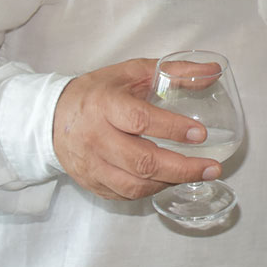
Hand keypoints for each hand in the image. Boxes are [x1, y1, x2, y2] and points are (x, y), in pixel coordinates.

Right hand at [52, 58, 221, 200]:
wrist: (52, 116)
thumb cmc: (99, 91)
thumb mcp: (134, 72)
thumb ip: (176, 71)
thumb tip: (214, 71)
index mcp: (105, 104)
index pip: (140, 120)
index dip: (172, 129)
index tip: (200, 134)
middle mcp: (95, 137)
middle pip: (141, 161)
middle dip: (182, 168)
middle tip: (212, 168)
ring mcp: (91, 164)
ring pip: (134, 185)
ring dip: (170, 182)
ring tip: (197, 175)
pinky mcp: (90, 182)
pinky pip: (124, 194)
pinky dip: (151, 191)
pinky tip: (170, 180)